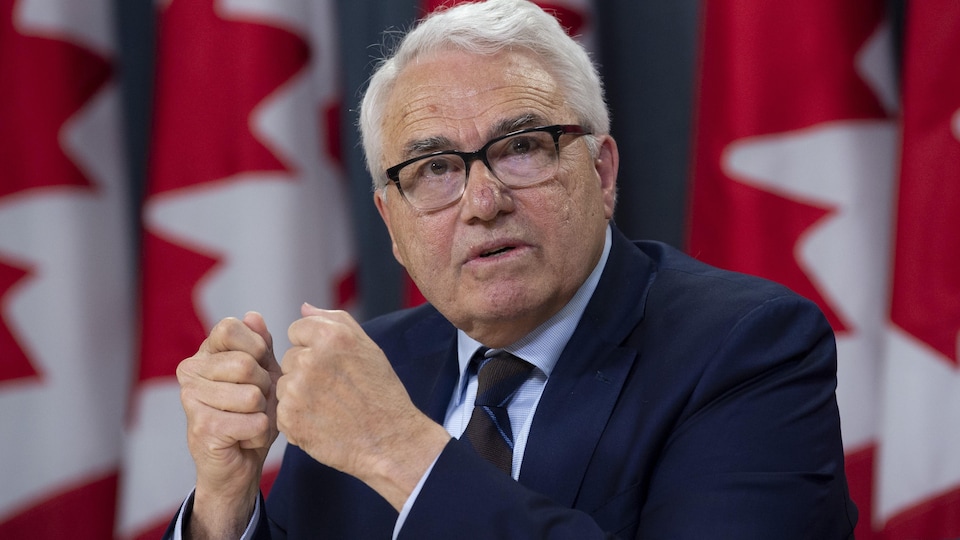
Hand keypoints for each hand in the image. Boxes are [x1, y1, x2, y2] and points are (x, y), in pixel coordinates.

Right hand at [176, 312, 280, 537]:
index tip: (259, 368)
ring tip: (249, 420)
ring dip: (263, 412)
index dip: (256, 348)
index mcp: (205, 352)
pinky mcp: (201, 427)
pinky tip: (244, 438)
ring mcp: (190, 399)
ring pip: (252, 394)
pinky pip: (254, 421)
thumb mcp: (265, 373)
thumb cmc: (253, 414)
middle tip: (255, 403)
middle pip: (245, 363)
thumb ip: (260, 345)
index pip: (230, 327)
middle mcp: (190, 370)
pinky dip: (260, 433)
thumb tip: (253, 316)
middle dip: (265, 387)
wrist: (240, 464)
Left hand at [277, 303, 450, 509]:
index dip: (313, 348)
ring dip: (299, 396)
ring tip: (330, 407)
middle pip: (289, 358)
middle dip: (305, 372)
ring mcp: (297, 390)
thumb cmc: (380, 392)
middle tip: (335, 390)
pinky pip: (282, 412)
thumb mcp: (367, 346)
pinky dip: (298, 419)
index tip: (332, 365)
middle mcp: (310, 359)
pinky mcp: (289, 418)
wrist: (390, 439)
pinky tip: (322, 423)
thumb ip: (334, 320)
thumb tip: (304, 308)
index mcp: (330, 336)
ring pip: (283, 385)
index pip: (296, 330)